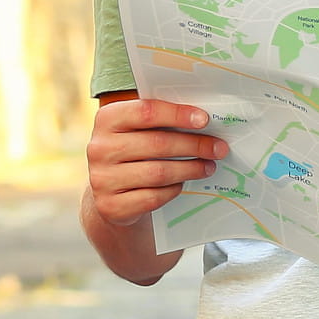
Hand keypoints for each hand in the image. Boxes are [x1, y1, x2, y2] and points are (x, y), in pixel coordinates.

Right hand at [86, 97, 227, 227]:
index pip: (146, 111)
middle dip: (194, 145)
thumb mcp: (138, 131)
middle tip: (218, 148)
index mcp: (107, 119)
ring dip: (190, 169)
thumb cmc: (134, 153)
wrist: (110, 192)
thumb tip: (203, 119)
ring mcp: (102, 179)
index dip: (178, 114)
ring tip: (208, 166)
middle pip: (157, 144)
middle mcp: (99, 148)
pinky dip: (173, 190)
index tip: (205, 120)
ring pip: (158, 173)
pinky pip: (153, 197)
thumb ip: (161, 120)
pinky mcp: (111, 206)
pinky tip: (183, 184)